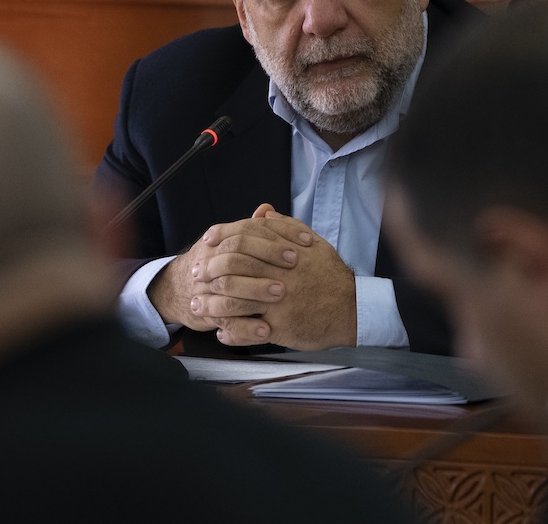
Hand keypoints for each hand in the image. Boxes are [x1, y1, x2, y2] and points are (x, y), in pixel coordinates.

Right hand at [146, 207, 297, 334]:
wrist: (179, 290)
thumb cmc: (215, 264)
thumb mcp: (230, 243)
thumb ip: (252, 229)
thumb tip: (267, 210)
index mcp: (220, 240)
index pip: (248, 229)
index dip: (278, 232)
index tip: (305, 240)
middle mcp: (211, 261)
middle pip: (237, 254)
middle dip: (267, 257)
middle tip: (294, 263)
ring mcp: (207, 288)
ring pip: (229, 287)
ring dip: (256, 290)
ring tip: (283, 294)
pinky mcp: (208, 313)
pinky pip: (226, 320)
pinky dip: (246, 327)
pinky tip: (267, 330)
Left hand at [200, 205, 357, 350]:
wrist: (352, 308)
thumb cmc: (331, 275)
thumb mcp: (314, 244)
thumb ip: (287, 228)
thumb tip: (263, 214)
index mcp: (284, 252)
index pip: (245, 236)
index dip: (222, 236)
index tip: (207, 240)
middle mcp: (278, 275)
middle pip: (233, 267)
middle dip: (209, 270)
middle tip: (195, 274)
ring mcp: (278, 303)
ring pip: (235, 301)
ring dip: (212, 304)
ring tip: (197, 307)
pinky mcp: (281, 327)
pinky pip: (249, 331)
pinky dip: (232, 332)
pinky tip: (222, 332)